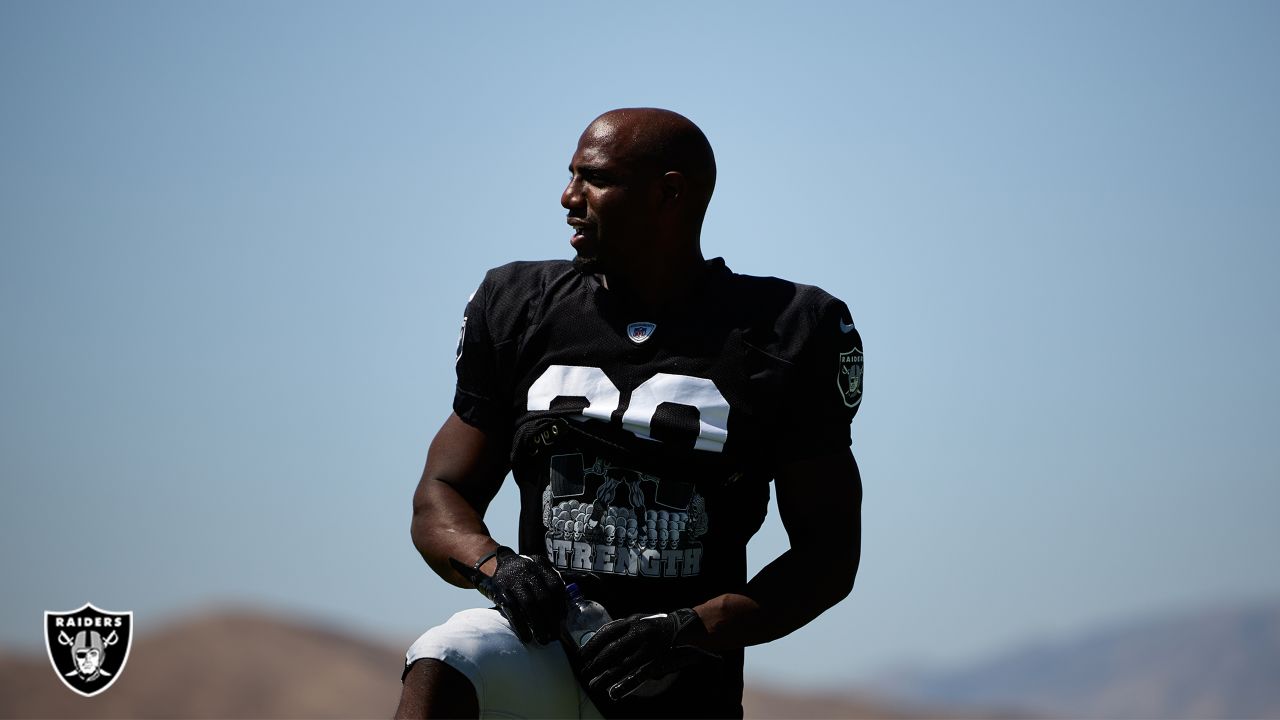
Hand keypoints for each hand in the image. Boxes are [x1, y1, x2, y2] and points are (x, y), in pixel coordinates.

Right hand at [449, 546, 565, 643]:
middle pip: (543, 597)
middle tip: (555, 635)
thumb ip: (549, 584)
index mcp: (539, 564)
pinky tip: (527, 637)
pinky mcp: (501, 592)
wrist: (493, 566)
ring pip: (529, 605)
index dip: (561, 604)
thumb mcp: (536, 570)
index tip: (563, 620)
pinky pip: (513, 611)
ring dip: (538, 625)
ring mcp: (513, 581)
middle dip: (551, 619)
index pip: (555, 585)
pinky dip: (521, 625)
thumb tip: (562, 614)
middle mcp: (527, 571)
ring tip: (544, 639)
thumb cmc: (520, 574)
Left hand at [578, 609, 719, 701]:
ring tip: (594, 685)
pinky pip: (637, 675)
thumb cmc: (664, 625)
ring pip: (621, 665)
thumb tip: (606, 640)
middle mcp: (638, 633)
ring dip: (605, 677)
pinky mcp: (657, 661)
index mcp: (633, 621)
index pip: (606, 632)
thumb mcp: (643, 620)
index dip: (592, 644)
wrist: (692, 628)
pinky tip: (614, 692)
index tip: (582, 654)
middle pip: (611, 650)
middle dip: (595, 663)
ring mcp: (648, 648)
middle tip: (585, 672)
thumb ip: (626, 629)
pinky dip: (625, 685)